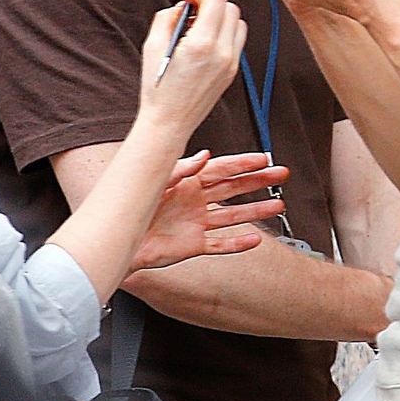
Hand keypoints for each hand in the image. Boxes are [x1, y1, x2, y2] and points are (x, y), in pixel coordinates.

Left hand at [130, 150, 289, 268]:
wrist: (119, 238)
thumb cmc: (134, 205)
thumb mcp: (158, 179)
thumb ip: (182, 168)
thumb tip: (205, 155)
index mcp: (188, 181)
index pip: (222, 169)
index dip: (244, 163)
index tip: (264, 158)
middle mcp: (196, 200)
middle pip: (234, 188)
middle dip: (258, 181)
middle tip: (280, 174)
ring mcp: (197, 223)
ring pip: (233, 215)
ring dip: (255, 210)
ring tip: (278, 205)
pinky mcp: (193, 245)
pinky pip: (220, 244)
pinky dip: (238, 243)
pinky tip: (254, 240)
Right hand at [140, 0, 246, 135]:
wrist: (170, 122)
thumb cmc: (158, 88)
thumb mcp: (152, 45)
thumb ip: (167, 17)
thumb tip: (182, 6)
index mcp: (202, 44)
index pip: (217, 0)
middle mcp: (223, 52)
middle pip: (231, 8)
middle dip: (211, 3)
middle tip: (192, 11)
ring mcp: (231, 63)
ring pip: (238, 23)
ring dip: (221, 17)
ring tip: (198, 27)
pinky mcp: (232, 71)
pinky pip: (236, 40)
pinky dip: (224, 33)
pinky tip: (205, 41)